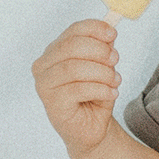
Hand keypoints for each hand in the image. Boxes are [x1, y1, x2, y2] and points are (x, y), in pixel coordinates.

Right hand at [31, 18, 121, 158]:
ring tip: (115, 81)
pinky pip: (78, 89)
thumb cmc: (94, 97)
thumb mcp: (102, 68)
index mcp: (53, 52)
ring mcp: (44, 85)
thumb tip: (109, 30)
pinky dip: (101, 89)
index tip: (113, 33)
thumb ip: (102, 49)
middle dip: (99, 51)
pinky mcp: (52, 103)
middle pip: (70, 47)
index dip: (93, 28)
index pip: (71, 32)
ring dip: (102, 72)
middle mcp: (43, 66)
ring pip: (74, 68)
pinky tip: (111, 93)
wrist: (92, 129)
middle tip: (116, 59)